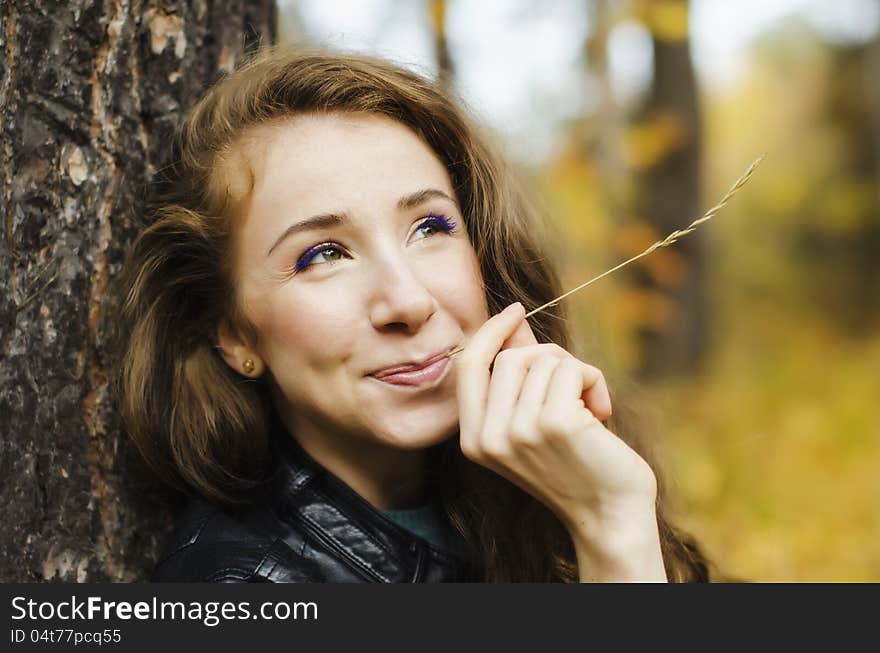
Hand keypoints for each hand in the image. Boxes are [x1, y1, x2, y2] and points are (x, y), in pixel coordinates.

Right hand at [455, 302, 665, 580]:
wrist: (610, 516)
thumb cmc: (576, 465)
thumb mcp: (533, 421)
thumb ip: (518, 375)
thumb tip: (514, 324)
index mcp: (473, 441)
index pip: (467, 366)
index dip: (490, 334)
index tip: (516, 312)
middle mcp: (488, 438)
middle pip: (511, 357)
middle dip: (549, 358)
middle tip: (576, 386)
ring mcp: (519, 431)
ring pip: (544, 359)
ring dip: (576, 373)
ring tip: (589, 408)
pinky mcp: (555, 423)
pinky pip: (572, 368)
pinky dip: (594, 380)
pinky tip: (601, 411)